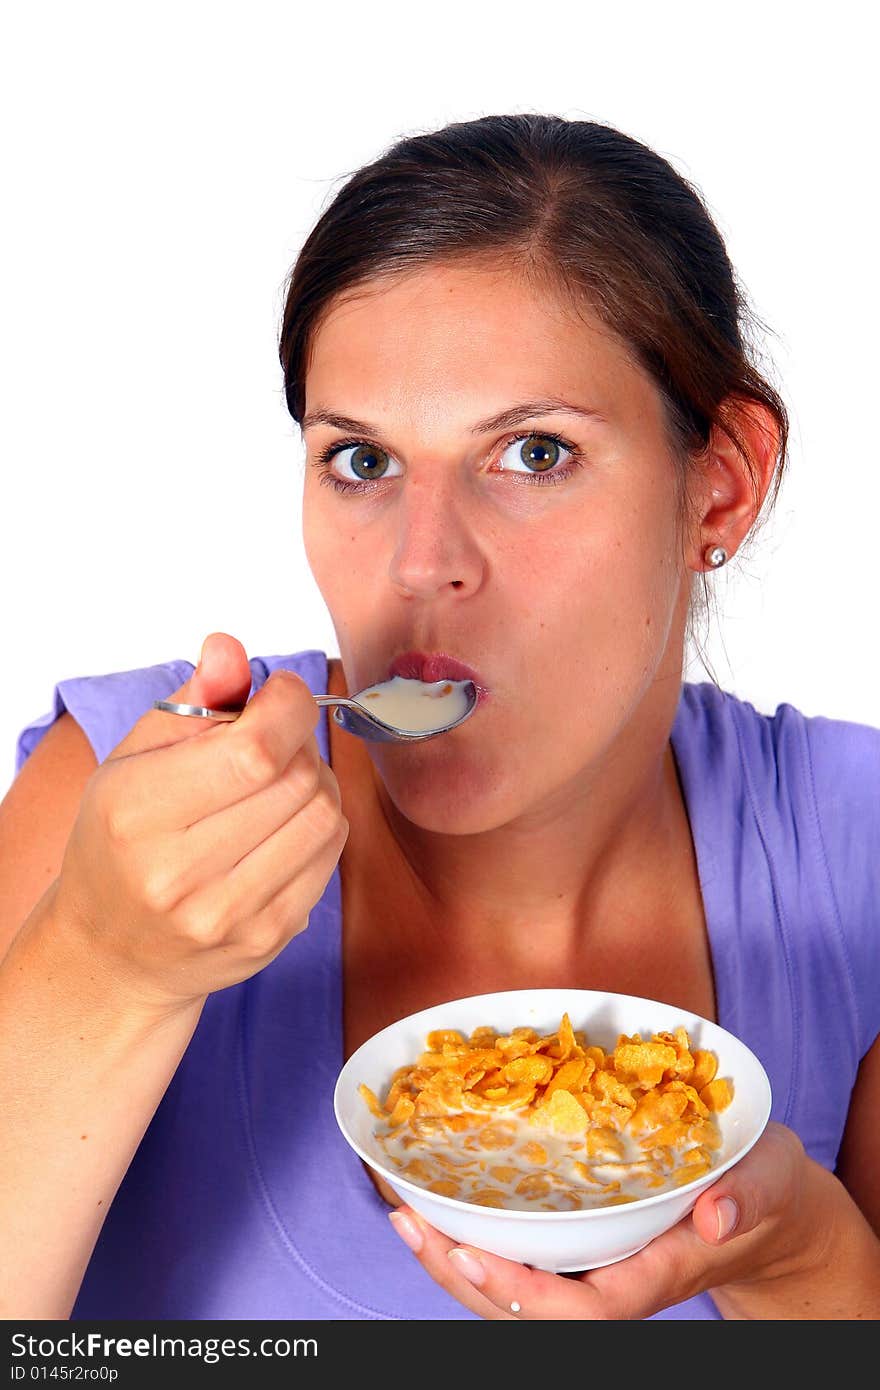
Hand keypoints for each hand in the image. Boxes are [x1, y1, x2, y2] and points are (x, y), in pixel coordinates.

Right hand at [48, 632, 348, 1013]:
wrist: (114, 952)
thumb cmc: (121, 842)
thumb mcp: (133, 761)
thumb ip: (190, 702)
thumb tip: (230, 648)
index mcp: (137, 813)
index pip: (253, 749)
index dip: (287, 706)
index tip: (280, 693)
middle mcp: (179, 872)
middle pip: (296, 778)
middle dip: (298, 742)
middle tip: (272, 740)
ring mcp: (228, 913)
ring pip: (324, 814)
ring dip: (314, 782)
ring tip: (277, 782)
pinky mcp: (268, 938)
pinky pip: (331, 855)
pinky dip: (320, 824)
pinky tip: (283, 824)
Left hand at [389, 1123, 851, 1318]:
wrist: (770, 1209)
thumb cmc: (767, 1187)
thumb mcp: (771, 1178)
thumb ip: (750, 1194)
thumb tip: (713, 1215)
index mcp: (660, 1269)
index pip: (585, 1307)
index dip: (522, 1293)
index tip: (467, 1255)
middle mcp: (619, 1278)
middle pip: (531, 1310)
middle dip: (463, 1278)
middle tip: (410, 1226)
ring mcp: (599, 1267)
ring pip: (518, 1291)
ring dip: (456, 1261)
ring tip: (404, 1218)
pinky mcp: (587, 1246)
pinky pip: (525, 1259)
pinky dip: (478, 1238)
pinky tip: (441, 1208)